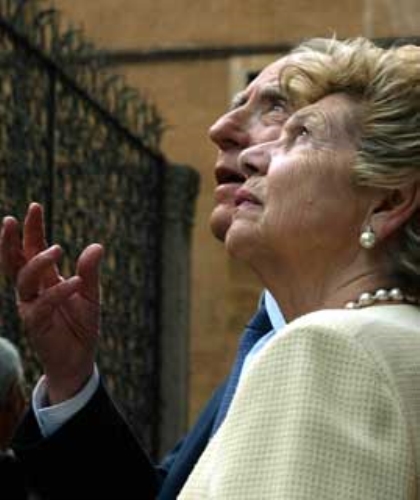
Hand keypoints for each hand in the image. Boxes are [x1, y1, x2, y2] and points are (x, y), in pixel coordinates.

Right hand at [0, 203, 103, 403]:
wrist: (79, 359)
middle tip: (14, 219)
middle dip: (12, 240)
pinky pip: (44, 304)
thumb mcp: (91, 295)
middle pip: (15, 261)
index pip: (33, 250)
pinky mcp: (36, 324)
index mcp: (45, 280)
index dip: (32, 229)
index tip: (34, 206)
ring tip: (57, 249)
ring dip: (37, 262)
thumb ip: (90, 272)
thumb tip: (97, 245)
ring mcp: (32, 306)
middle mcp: (33, 291)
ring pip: (23, 280)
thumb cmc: (81, 326)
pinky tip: (76, 281)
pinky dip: (60, 291)